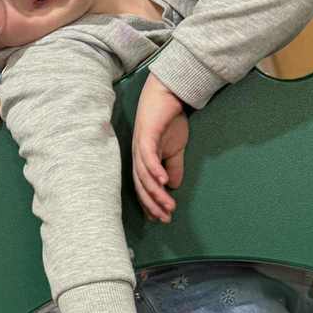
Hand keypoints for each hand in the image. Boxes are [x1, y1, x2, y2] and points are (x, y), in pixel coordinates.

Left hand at [132, 73, 189, 221]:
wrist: (168, 93)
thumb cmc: (169, 120)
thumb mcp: (175, 148)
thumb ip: (173, 167)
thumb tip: (173, 186)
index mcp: (143, 160)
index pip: (144, 186)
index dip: (151, 203)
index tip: (160, 219)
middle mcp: (137, 155)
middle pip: (141, 185)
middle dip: (152, 203)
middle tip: (164, 218)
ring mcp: (140, 145)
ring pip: (144, 175)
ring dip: (156, 192)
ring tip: (167, 205)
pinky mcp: (146, 134)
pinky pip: (148, 156)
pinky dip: (155, 170)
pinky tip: (163, 182)